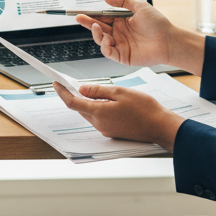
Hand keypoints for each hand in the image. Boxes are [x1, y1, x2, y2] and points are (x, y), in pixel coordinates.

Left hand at [53, 81, 183, 149]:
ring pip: (89, 114)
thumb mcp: (120, 92)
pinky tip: (103, 101)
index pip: (73, 102)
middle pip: (80, 108)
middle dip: (73, 96)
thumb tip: (81, 89)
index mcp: (100, 113)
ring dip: (85, 103)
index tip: (56, 83)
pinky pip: (98, 119)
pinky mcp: (113, 132)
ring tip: (87, 90)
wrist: (160, 126)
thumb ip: (98, 91)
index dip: (62, 92)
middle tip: (69, 83)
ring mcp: (106, 130)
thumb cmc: (144, 108)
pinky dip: (96, 109)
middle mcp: (100, 124)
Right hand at [76, 0, 205, 75]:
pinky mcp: (122, 56)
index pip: (102, 18)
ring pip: (100, 40)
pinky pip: (108, 51)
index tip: (82, 11)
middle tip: (79, 18)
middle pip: (98, 28)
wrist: (169, 40)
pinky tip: (106, 38)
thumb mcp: (140, 5)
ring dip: (96, 33)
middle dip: (88, 23)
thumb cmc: (158, 23)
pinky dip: (104, 45)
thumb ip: (122, 1)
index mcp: (122, 21)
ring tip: (96, 26)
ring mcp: (120, 45)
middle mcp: (119, 33)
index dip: (91, 15)